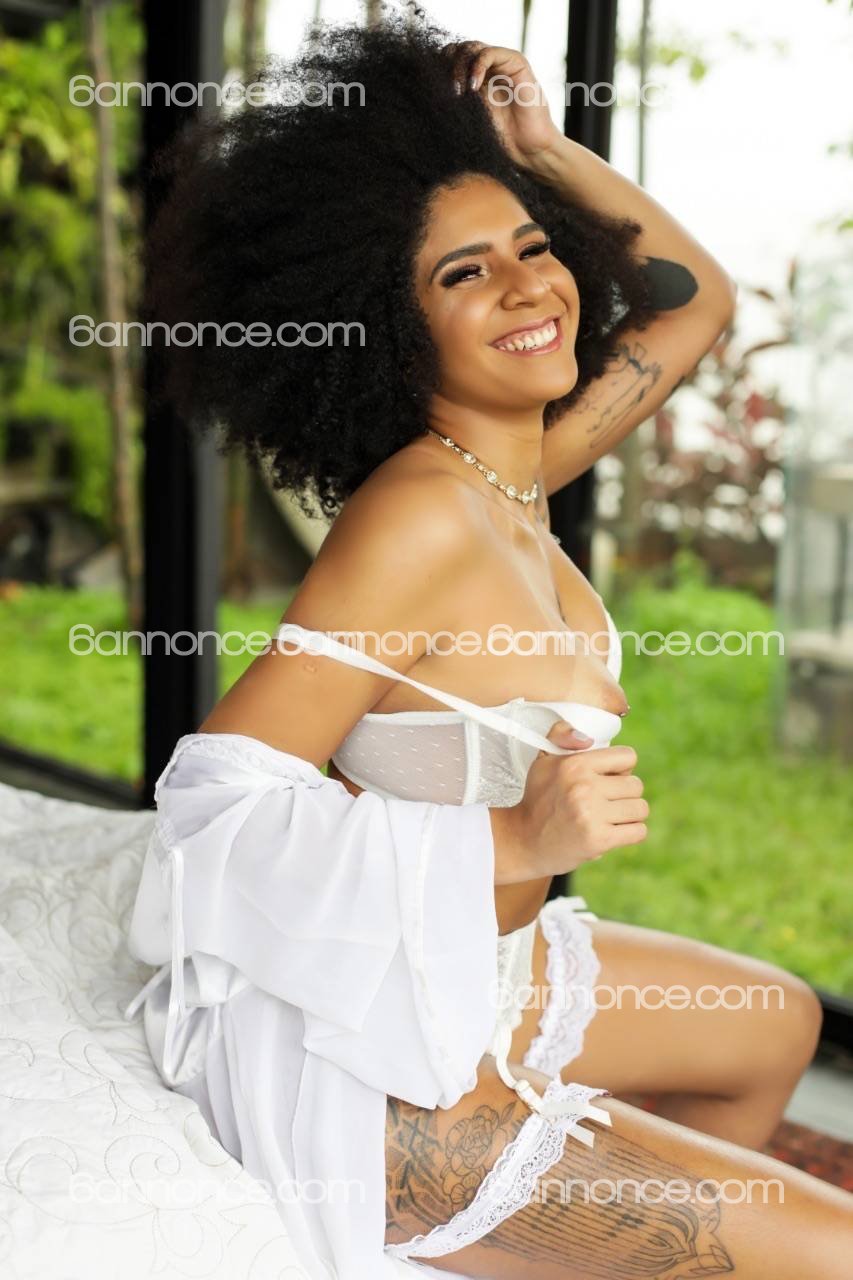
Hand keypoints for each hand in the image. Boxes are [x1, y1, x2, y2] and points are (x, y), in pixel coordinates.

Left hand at [443, 40, 563, 167]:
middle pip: (458, 50)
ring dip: (460, 66)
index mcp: (474, 78)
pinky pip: (490, 53)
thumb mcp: (467, 118)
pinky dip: (477, 66)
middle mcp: (487, 67)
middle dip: (448, 66)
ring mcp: (502, 63)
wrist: (528, 149)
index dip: (439, 69)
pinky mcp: (516, 63)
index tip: (434, 90)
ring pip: (471, 47)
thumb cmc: (499, 140)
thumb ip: (453, 101)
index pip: (449, 59)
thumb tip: (428, 89)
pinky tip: (473, 87)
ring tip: (458, 90)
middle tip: (448, 91)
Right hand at [492, 721, 648, 883]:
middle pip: (636, 785)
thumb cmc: (538, 800)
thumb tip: (587, 737)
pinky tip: (614, 831)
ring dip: (630, 814)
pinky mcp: (599, 840)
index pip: (628, 757)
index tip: (608, 778)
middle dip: (625, 793)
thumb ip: (561, 735)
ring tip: (611, 817)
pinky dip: (630, 833)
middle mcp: (584, 787)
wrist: (524, 841)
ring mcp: (592, 815)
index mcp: (574, 764)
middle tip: (606, 801)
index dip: (621, 768)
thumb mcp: (543, 760)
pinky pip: (638, 831)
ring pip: (640, 808)